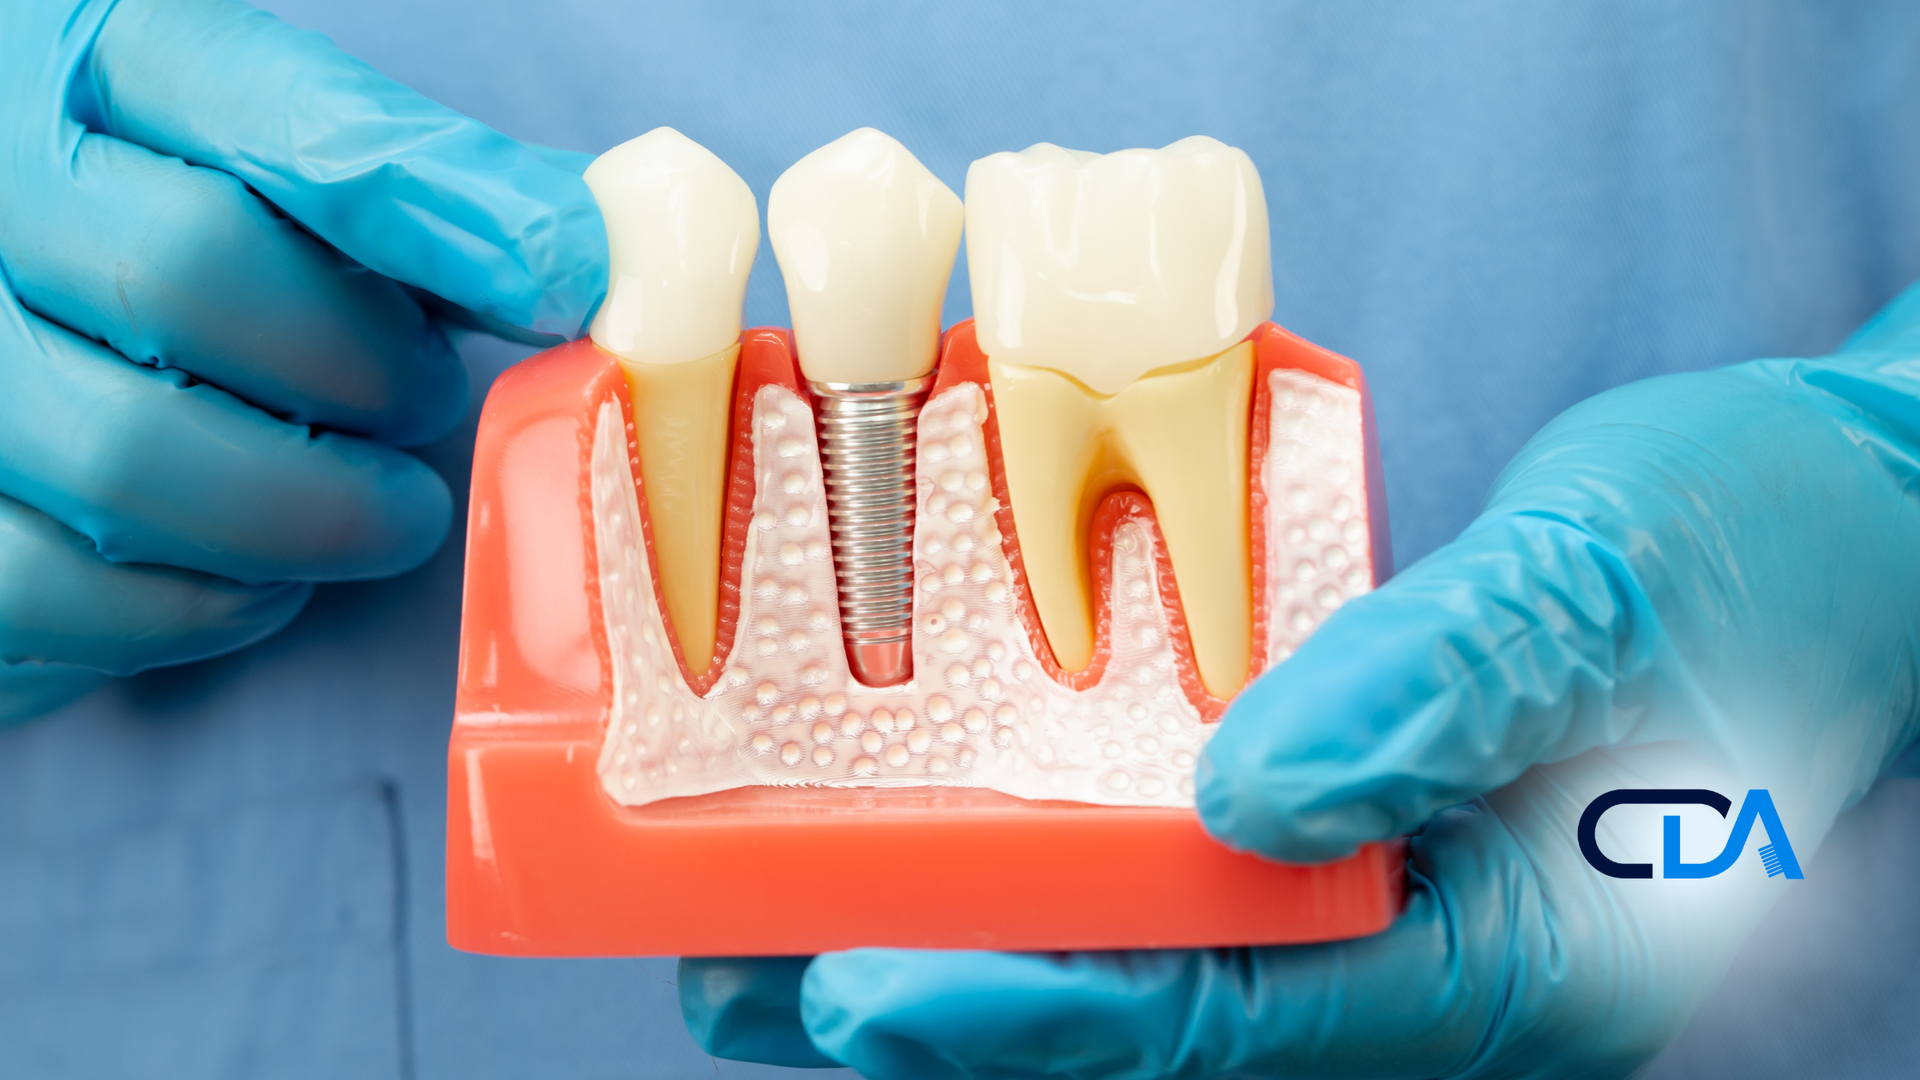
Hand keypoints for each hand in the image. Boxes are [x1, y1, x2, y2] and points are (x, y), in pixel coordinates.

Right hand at [0, 0, 604, 721]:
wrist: (42, 301)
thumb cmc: (177, 223)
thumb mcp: (269, 154)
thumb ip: (403, 183)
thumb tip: (587, 252)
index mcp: (89, 59)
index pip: (284, 121)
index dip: (446, 208)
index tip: (571, 275)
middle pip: (188, 277)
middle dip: (361, 370)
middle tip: (425, 399)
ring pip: (128, 458)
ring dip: (304, 511)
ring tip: (374, 503)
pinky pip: (57, 590)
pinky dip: (199, 605)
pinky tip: (258, 574)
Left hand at [680, 286, 1919, 1076]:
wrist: (1854, 526)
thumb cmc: (1766, 552)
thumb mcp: (1608, 588)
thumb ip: (1439, 685)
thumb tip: (1251, 794)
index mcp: (1509, 958)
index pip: (1232, 1018)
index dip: (1038, 1012)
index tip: (856, 991)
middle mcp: (1433, 958)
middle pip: (1159, 1021)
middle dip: (958, 1011)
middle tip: (748, 983)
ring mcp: (1395, 900)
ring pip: (1157, 963)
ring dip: (977, 949)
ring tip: (774, 934)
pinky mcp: (1367, 824)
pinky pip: (1192, 878)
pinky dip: (1060, 864)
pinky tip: (944, 823)